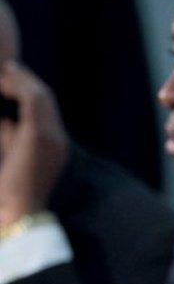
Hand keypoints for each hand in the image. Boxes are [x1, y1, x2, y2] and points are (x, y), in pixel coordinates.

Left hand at [0, 61, 67, 226]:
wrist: (20, 214)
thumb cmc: (11, 196)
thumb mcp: (11, 161)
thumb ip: (11, 140)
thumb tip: (5, 121)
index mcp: (54, 147)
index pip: (46, 113)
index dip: (30, 95)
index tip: (13, 84)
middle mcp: (57, 139)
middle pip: (46, 101)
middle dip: (28, 83)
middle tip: (11, 69)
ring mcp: (52, 136)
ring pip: (41, 97)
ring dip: (23, 82)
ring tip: (6, 72)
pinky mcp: (40, 135)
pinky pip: (33, 101)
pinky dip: (20, 88)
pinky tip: (5, 82)